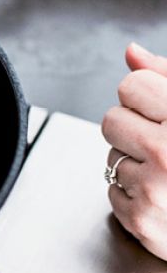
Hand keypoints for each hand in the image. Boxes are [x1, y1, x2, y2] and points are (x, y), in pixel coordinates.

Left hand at [102, 42, 166, 258]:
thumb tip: (131, 52)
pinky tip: (164, 195)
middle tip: (165, 142)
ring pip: (110, 156)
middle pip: (111, 120)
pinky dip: (133, 194)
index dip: (146, 97)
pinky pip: (112, 192)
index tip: (163, 110)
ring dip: (135, 162)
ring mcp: (152, 189)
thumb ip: (166, 77)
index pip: (130, 86)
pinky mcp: (140, 220)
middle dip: (134, 128)